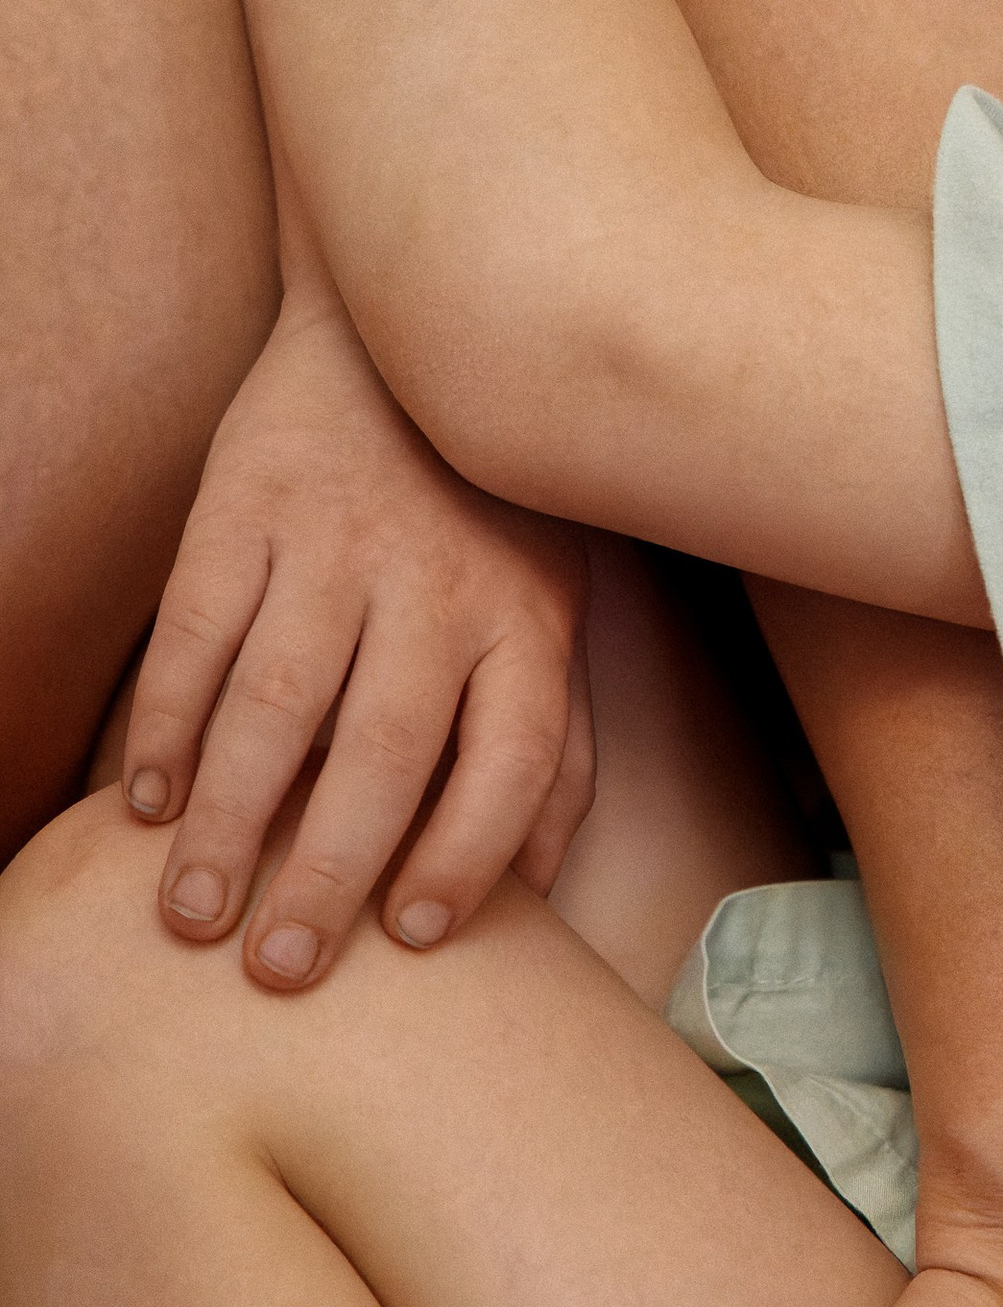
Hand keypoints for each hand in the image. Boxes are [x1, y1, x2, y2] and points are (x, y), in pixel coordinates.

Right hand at [123, 277, 592, 987]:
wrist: (405, 337)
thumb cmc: (492, 515)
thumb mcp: (554, 611)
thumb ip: (555, 744)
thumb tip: (539, 888)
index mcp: (530, 620)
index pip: (516, 761)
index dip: (469, 857)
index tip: (413, 937)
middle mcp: (440, 584)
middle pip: (386, 752)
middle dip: (327, 873)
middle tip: (280, 969)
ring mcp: (336, 541)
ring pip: (277, 703)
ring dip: (228, 820)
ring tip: (189, 911)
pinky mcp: (243, 507)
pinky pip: (197, 632)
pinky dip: (164, 721)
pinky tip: (142, 799)